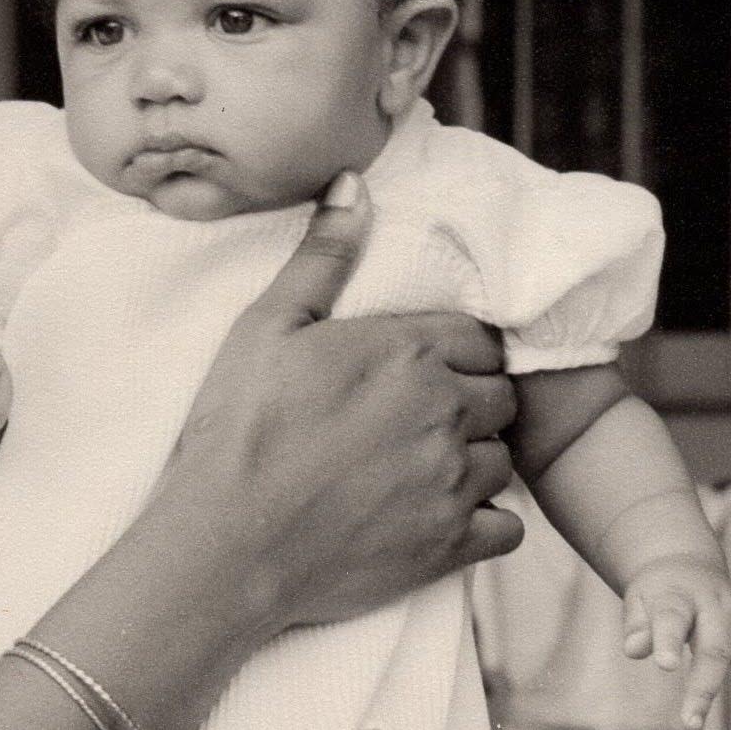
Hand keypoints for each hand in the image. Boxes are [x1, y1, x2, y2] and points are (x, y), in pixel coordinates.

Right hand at [163, 172, 522, 633]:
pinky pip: (507, 528)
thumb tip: (355, 184)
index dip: (451, 355)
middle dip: (468, 406)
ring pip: (504, 461)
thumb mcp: (265, 329)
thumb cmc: (235, 432)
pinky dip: (482, 526)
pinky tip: (436, 520)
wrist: (223, 546)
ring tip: (419, 473)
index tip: (415, 375)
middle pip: (500, 398)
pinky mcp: (451, 545)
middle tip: (414, 425)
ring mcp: (453, 482)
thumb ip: (322, 257)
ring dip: (473, 464)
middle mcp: (445, 411)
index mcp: (409, 352)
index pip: (479, 340)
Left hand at [622, 557, 730, 729]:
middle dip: (706, 686)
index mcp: (680, 596)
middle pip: (715, 647)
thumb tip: (635, 649)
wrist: (688, 565)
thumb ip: (637, 625)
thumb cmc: (659, 592)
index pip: (673, 618)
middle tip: (692, 723)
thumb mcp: (638, 599)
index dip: (669, 640)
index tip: (665, 665)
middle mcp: (717, 607)